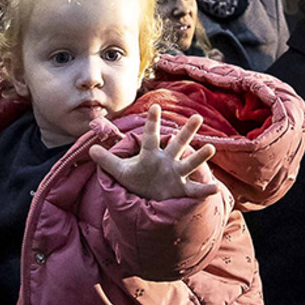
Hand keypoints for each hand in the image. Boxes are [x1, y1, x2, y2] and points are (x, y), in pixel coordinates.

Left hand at [89, 105, 219, 201]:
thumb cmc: (137, 179)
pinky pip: (194, 190)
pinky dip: (204, 189)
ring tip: (210, 148)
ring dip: (199, 156)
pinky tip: (214, 188)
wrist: (147, 197)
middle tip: (197, 117)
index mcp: (151, 154)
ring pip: (189, 163)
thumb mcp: (120, 171)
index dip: (151, 123)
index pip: (150, 136)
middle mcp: (166, 160)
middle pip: (177, 144)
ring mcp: (176, 174)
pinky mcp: (181, 189)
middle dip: (186, 132)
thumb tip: (90, 149)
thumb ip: (107, 160)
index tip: (154, 107)